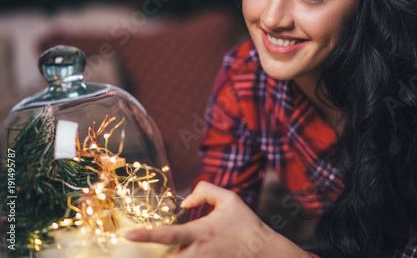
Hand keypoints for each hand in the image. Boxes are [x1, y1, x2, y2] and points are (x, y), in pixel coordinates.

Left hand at [125, 181, 309, 257]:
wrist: (262, 251)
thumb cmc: (245, 224)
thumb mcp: (229, 198)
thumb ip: (204, 191)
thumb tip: (184, 201)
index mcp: (201, 232)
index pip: (168, 234)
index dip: (146, 235)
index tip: (127, 234)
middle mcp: (198, 252)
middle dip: (149, 257)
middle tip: (132, 251)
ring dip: (163, 257)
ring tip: (153, 251)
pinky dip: (177, 257)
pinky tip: (175, 251)